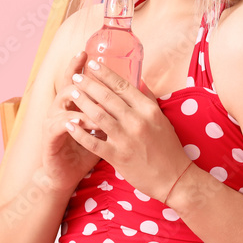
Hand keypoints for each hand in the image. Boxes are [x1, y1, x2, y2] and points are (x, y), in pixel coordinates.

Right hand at [37, 51, 101, 193]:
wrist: (64, 176)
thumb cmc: (86, 153)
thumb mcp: (101, 131)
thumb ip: (111, 113)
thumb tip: (133, 95)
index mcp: (73, 106)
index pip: (77, 81)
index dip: (81, 67)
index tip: (89, 53)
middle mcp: (60, 110)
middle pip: (68, 85)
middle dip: (78, 74)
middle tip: (87, 64)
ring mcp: (53, 122)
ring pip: (64, 104)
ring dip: (81, 101)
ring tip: (94, 99)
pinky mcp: (50, 139)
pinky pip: (60, 126)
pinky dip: (71, 122)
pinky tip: (80, 120)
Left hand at [63, 60, 192, 202]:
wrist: (173, 178)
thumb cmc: (168, 147)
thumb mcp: (162, 118)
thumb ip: (148, 98)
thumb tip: (139, 79)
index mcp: (148, 109)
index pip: (122, 85)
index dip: (105, 73)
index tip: (92, 64)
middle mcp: (136, 121)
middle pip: (107, 97)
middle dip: (88, 84)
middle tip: (75, 76)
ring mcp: (125, 139)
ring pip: (98, 115)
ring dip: (82, 102)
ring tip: (72, 93)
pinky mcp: (117, 156)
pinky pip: (93, 141)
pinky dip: (79, 132)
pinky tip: (69, 124)